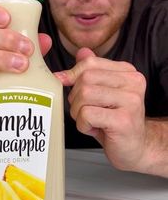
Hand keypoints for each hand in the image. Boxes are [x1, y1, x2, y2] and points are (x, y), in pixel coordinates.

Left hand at [55, 47, 146, 171]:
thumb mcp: (103, 93)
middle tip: (84, 111)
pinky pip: (87, 114)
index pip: (91, 63)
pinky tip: (95, 129)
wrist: (135, 148)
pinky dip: (83, 125)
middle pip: (85, 79)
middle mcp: (132, 83)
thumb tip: (80, 52)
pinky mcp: (123, 120)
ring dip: (78, 112)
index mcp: (127, 72)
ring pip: (84, 95)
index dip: (72, 74)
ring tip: (90, 121)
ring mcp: (131, 101)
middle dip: (75, 98)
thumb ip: (94, 71)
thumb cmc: (116, 121)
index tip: (64, 83)